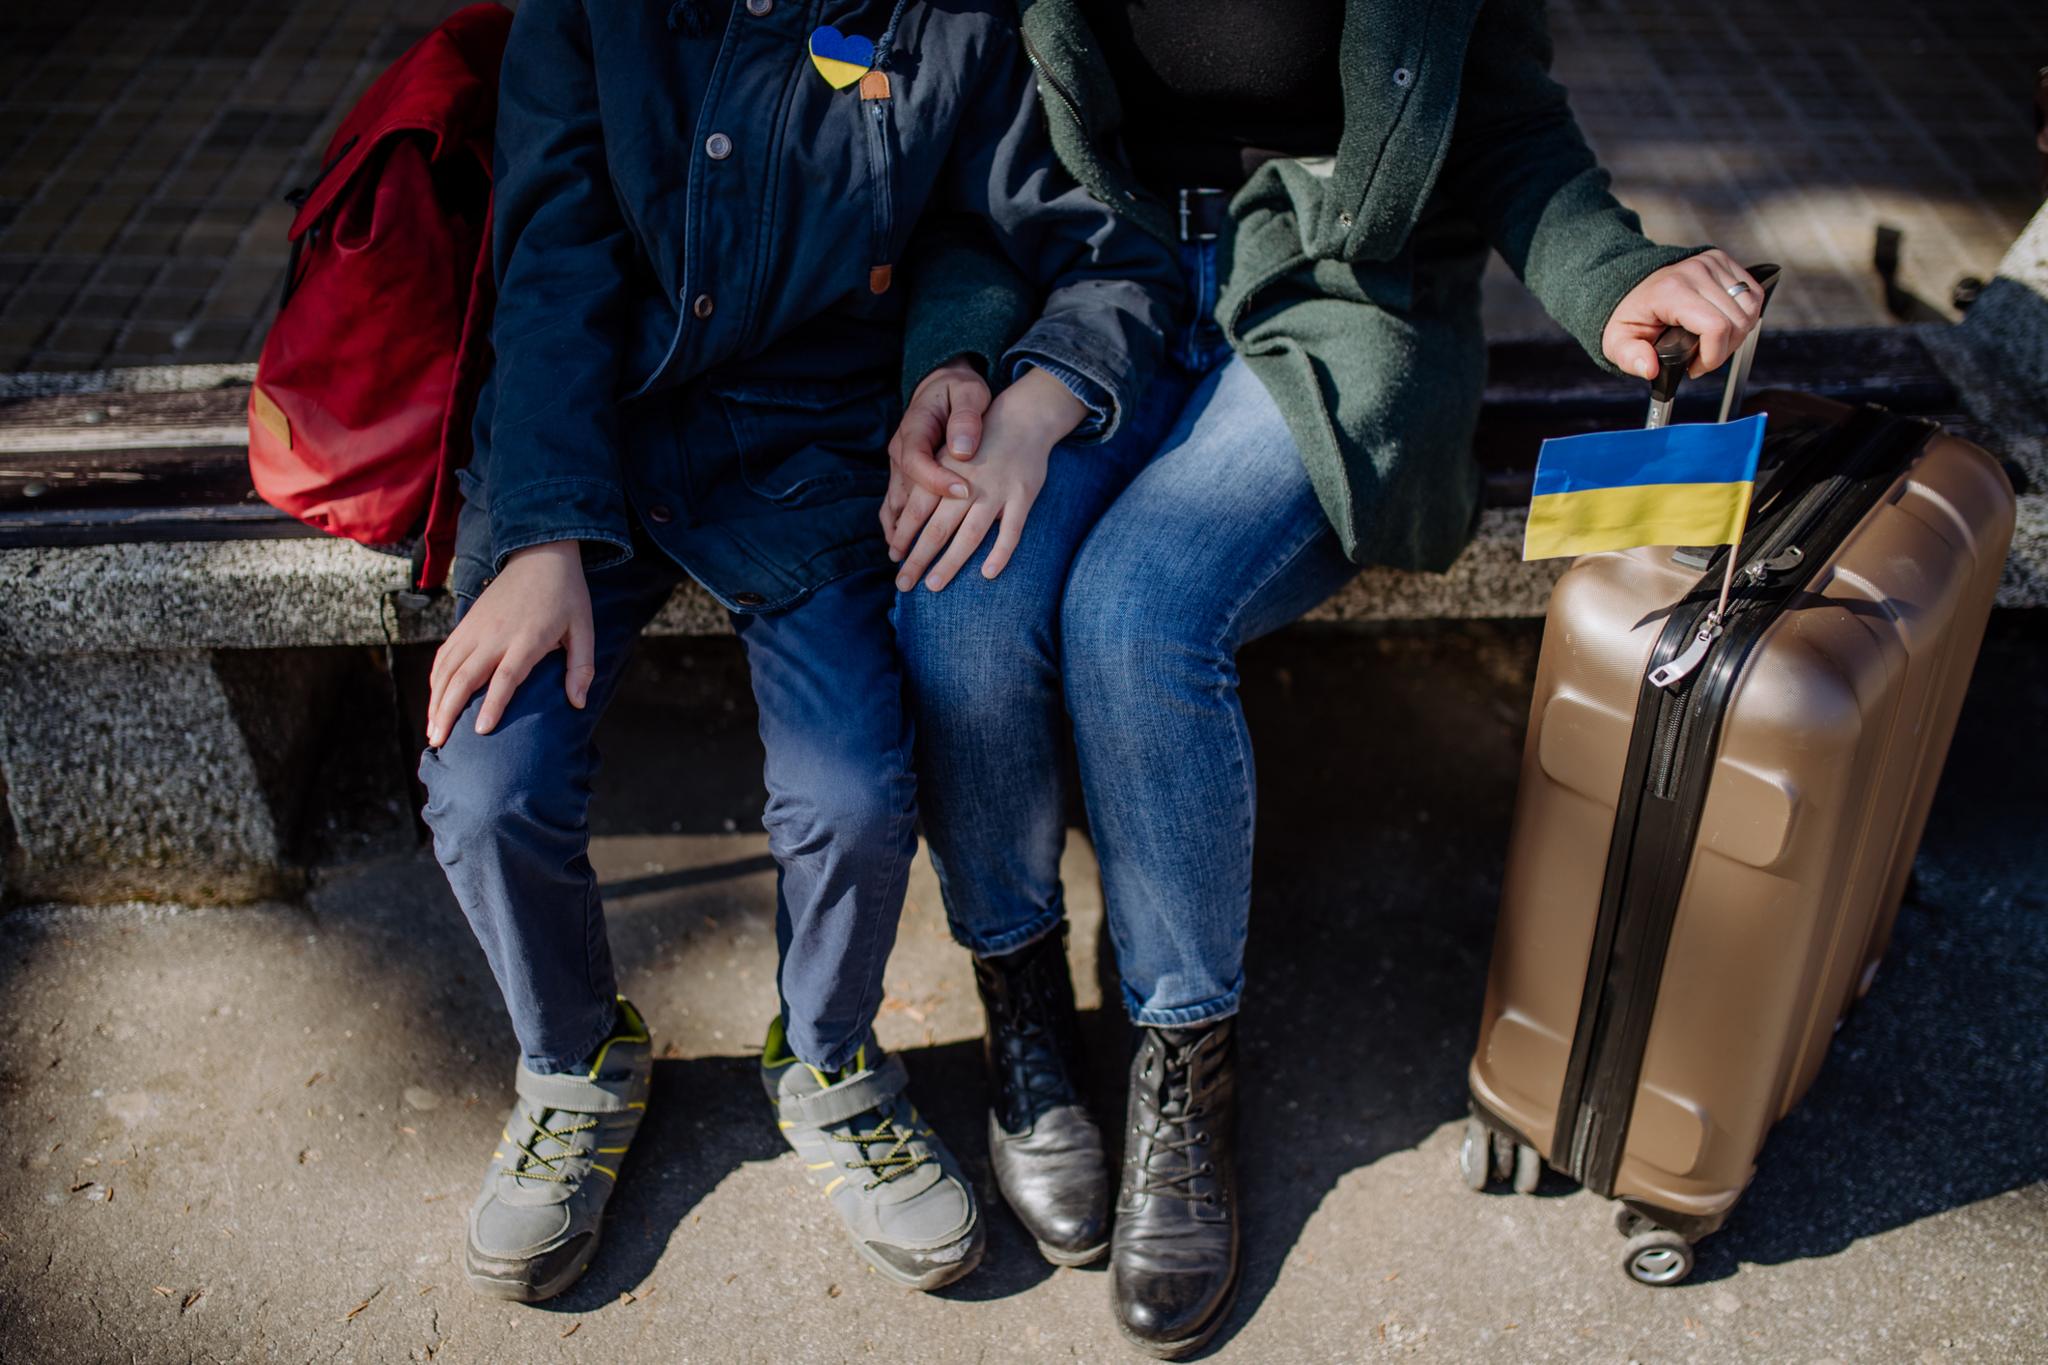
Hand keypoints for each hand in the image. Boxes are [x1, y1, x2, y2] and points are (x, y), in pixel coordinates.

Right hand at [426, 540, 594, 746]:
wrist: (540, 555)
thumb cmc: (566, 596)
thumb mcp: (584, 629)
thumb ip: (581, 667)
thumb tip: (578, 704)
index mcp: (527, 639)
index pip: (505, 677)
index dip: (492, 705)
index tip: (480, 732)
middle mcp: (495, 635)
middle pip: (464, 677)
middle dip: (449, 712)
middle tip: (440, 742)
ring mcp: (476, 628)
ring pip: (447, 668)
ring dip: (436, 700)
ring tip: (432, 730)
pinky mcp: (466, 623)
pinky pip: (444, 655)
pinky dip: (436, 679)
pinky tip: (435, 699)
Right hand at [880, 358, 988, 551]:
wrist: (942, 385)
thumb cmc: (960, 391)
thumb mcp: (968, 393)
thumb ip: (965, 417)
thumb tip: (962, 449)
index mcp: (916, 428)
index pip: (920, 460)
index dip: (939, 480)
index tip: (963, 493)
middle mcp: (901, 450)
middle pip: (902, 492)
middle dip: (909, 530)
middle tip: (917, 559)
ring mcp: (899, 465)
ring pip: (894, 502)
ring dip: (898, 533)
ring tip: (902, 563)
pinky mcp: (903, 474)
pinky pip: (894, 503)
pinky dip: (895, 525)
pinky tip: (898, 547)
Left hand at [889, 365, 1085, 591]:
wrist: (1023, 417)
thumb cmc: (978, 442)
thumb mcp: (947, 452)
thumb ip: (929, 481)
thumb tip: (901, 517)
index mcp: (945, 470)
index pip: (917, 509)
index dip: (903, 535)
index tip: (893, 557)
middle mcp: (968, 482)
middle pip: (938, 528)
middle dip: (918, 559)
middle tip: (902, 584)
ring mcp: (997, 490)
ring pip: (970, 534)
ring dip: (950, 563)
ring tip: (933, 586)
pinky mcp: (1023, 495)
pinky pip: (1012, 530)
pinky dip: (1000, 553)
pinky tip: (988, 574)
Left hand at [1602, 249, 1763, 381]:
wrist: (1633, 287)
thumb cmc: (1631, 315)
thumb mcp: (1617, 342)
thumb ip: (1630, 358)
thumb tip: (1650, 369)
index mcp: (1671, 290)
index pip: (1715, 327)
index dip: (1713, 355)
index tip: (1696, 367)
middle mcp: (1695, 271)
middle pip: (1737, 322)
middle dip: (1723, 350)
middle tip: (1702, 357)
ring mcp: (1712, 263)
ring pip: (1750, 309)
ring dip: (1737, 334)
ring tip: (1712, 342)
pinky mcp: (1723, 261)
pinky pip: (1753, 294)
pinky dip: (1744, 315)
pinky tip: (1723, 324)